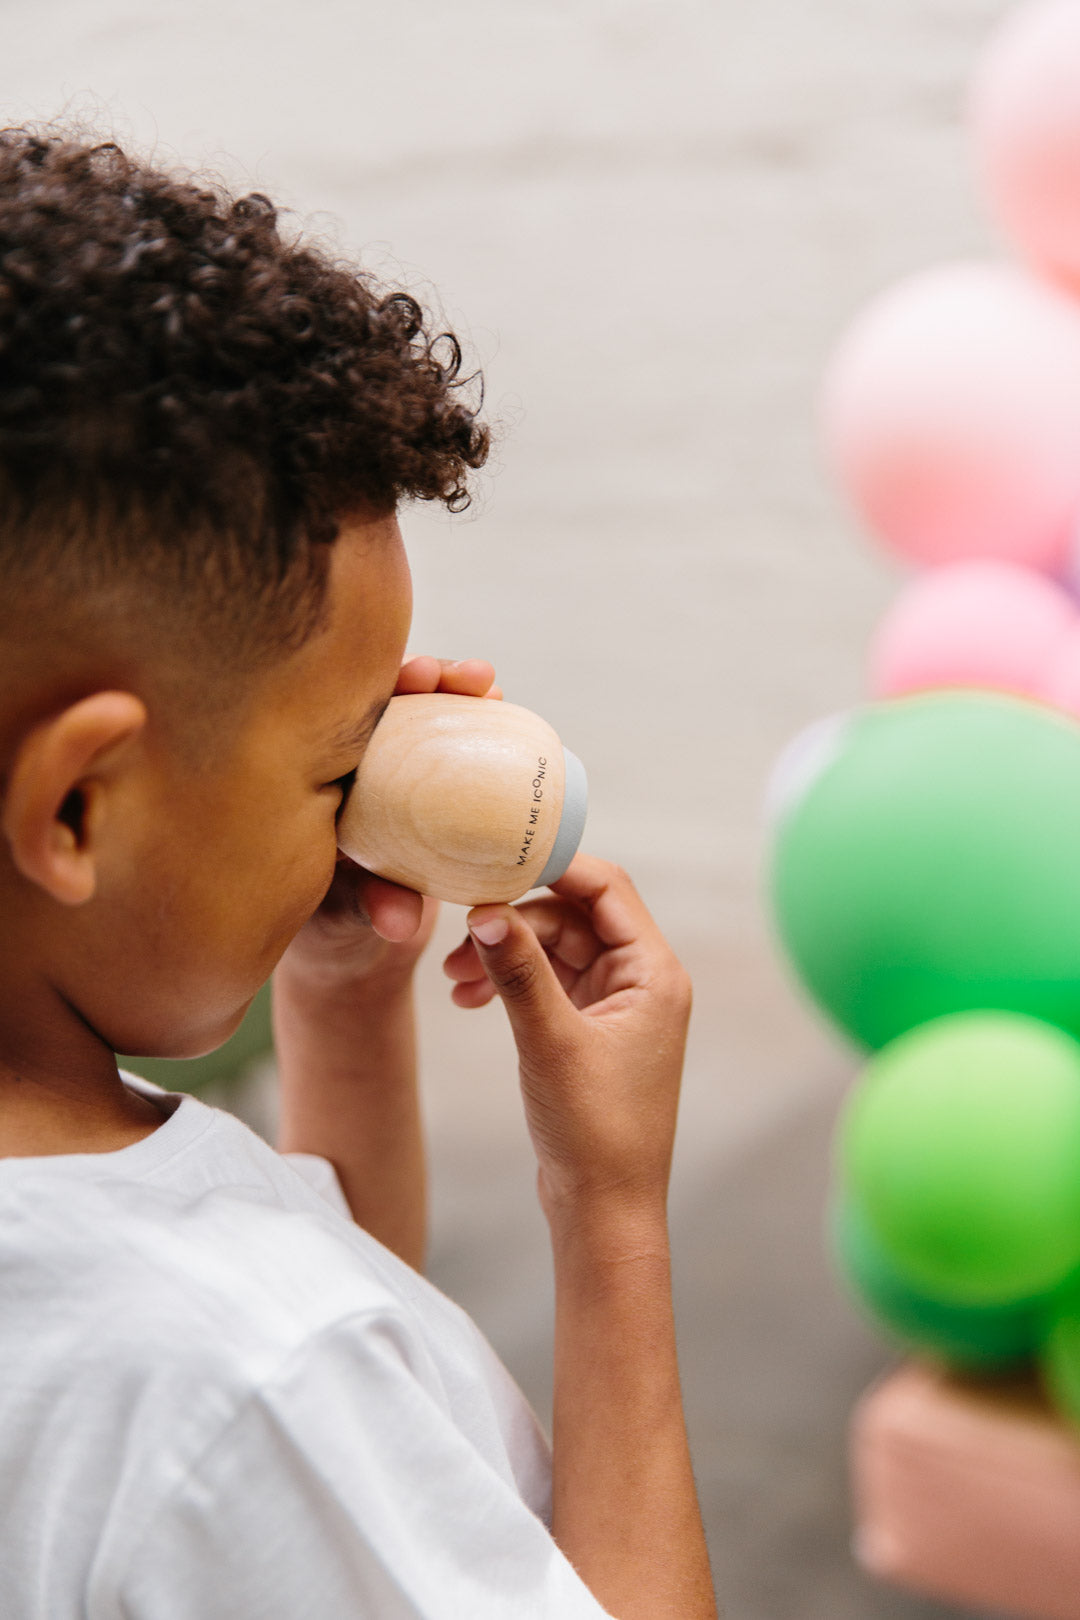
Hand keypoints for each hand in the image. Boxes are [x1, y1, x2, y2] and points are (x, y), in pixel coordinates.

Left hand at [281, 656, 501, 988]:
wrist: (354, 954)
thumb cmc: (334, 931)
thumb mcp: (348, 916)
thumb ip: (369, 907)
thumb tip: (400, 921)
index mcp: (307, 780)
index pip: (331, 716)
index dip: (364, 687)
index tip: (409, 681)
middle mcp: (344, 768)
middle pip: (378, 701)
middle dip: (419, 675)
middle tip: (457, 676)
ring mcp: (383, 775)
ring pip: (416, 716)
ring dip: (452, 690)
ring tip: (488, 684)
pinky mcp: (419, 789)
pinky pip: (446, 747)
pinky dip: (473, 723)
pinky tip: (501, 703)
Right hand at [442, 855, 692, 1218]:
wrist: (603, 1210)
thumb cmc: (595, 1132)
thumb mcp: (550, 1042)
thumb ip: (520, 972)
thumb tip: (485, 911)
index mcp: (654, 973)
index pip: (606, 888)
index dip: (553, 867)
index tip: (496, 859)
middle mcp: (641, 980)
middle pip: (572, 915)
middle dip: (514, 921)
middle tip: (459, 937)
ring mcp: (615, 1004)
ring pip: (553, 948)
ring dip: (505, 953)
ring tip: (454, 980)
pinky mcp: (588, 1028)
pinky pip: (546, 982)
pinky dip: (509, 982)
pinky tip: (469, 999)